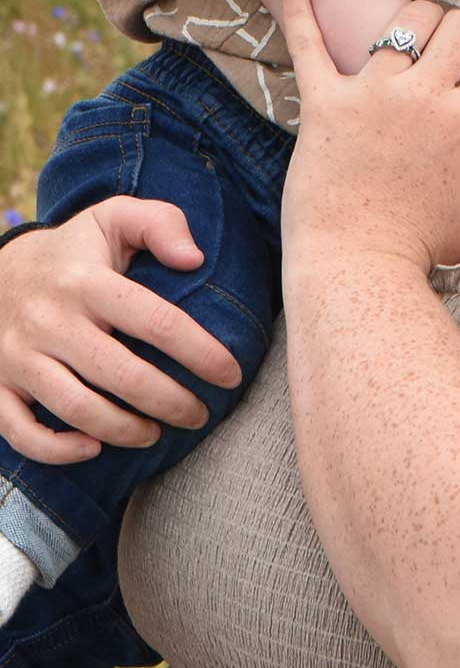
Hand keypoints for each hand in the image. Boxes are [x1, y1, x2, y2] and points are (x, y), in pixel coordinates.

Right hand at [0, 199, 242, 463]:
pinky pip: (22, 433)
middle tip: (200, 415)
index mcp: (86, 280)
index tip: (230, 374)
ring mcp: (18, 356)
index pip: (155, 320)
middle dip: (171, 402)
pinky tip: (94, 448)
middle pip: (122, 375)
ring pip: (77, 409)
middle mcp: (50, 320)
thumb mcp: (114, 217)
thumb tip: (195, 259)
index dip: (200, 352)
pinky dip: (58, 450)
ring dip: (125, 431)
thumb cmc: (74, 249)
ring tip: (156, 433)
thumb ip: (161, 224)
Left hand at [280, 0, 459, 272]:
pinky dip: (298, 9)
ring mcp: (371, 94)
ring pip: (405, 22)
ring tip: (408, 39)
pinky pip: (308, 43)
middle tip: (449, 55)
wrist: (355, 269)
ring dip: (414, 24)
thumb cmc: (420, 249)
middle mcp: (424, 96)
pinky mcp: (324, 101)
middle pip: (459, 26)